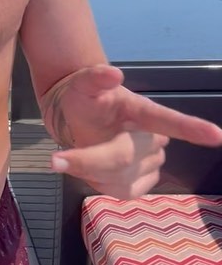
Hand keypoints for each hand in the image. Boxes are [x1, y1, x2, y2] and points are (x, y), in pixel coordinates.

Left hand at [48, 64, 221, 198]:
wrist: (78, 116)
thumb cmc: (84, 98)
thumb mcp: (82, 83)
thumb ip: (94, 77)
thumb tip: (112, 73)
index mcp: (142, 111)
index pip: (168, 120)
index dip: (192, 128)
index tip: (216, 135)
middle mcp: (152, 138)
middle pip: (122, 158)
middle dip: (88, 159)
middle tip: (58, 159)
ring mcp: (150, 162)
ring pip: (118, 178)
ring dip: (91, 171)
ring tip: (83, 151)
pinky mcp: (142, 184)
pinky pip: (121, 191)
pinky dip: (99, 182)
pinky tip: (94, 167)